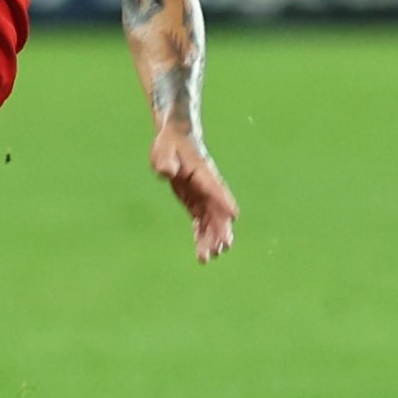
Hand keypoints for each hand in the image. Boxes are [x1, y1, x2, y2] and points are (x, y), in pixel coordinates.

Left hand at [151, 128, 237, 263]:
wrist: (176, 139)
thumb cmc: (169, 144)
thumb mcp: (163, 150)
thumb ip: (165, 161)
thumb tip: (167, 172)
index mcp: (202, 172)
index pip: (215, 188)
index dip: (224, 201)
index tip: (233, 215)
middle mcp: (208, 187)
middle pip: (218, 210)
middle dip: (221, 229)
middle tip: (222, 248)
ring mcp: (204, 196)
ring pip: (212, 220)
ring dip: (211, 239)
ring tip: (207, 258)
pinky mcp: (197, 202)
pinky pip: (202, 222)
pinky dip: (202, 236)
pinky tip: (201, 252)